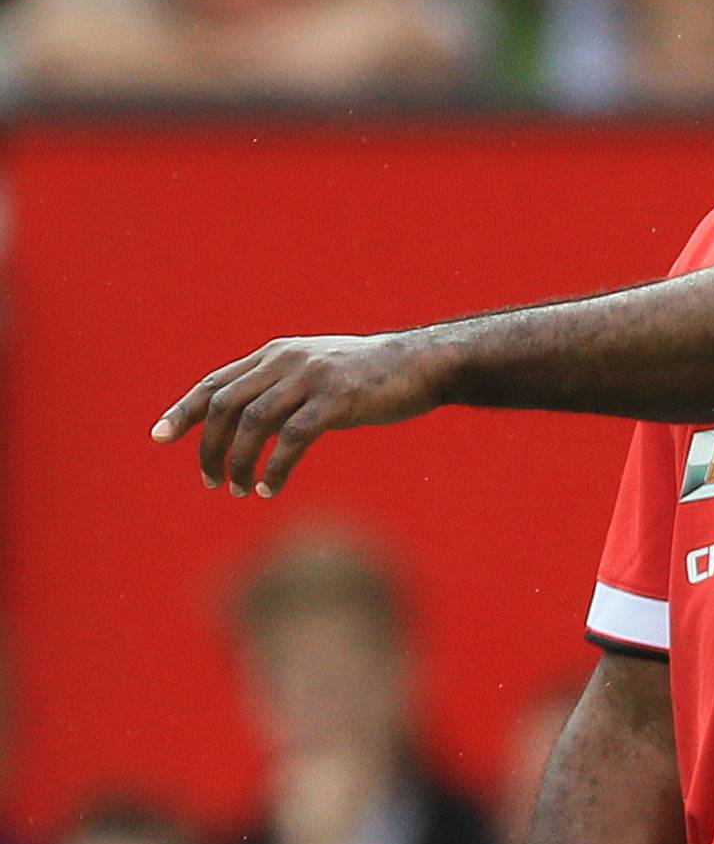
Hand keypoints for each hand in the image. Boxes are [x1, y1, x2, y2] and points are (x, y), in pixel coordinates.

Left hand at [151, 329, 446, 497]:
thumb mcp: (318, 373)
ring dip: (237, 461)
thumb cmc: (372, 377)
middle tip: (209, 482)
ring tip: (236, 490)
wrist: (423, 365)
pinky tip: (268, 489)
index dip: (184, 410)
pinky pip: (292, 438)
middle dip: (208, 447)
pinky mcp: (337, 399)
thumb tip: (252, 420)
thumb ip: (284, 388)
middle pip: (225, 404)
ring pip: (253, 422)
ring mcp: (311, 378)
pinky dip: (274, 468)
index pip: (215, 383)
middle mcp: (285, 361)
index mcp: (275, 354)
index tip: (160, 437)